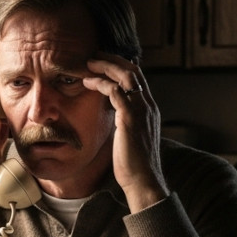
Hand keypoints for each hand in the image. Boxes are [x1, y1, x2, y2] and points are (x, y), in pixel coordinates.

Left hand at [83, 55, 168, 212]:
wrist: (143, 181)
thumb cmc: (134, 165)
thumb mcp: (130, 138)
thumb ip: (125, 123)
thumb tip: (114, 118)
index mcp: (149, 109)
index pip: (138, 78)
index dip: (121, 66)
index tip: (103, 62)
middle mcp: (148, 106)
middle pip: (133, 70)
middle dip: (113, 59)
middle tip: (94, 54)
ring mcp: (141, 111)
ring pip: (126, 76)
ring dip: (105, 66)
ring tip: (88, 62)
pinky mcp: (130, 119)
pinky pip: (115, 91)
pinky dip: (100, 83)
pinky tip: (87, 82)